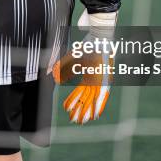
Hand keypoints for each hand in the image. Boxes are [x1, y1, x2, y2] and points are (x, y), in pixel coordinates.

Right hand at [53, 9, 116, 123]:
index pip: (80, 93)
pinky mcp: (106, 80)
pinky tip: (96, 114)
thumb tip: (54, 78)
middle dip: (79, 111)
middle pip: (86, 99)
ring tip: (83, 121)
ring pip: (93, 100)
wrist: (99, 38)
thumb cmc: (87, 46)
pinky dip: (98, 105)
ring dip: (87, 111)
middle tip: (75, 122)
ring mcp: (100, 81)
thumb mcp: (72, 58)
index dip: (74, 102)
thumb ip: (63, 68)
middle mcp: (94, 81)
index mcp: (88, 76)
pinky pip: (102, 95)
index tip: (69, 111)